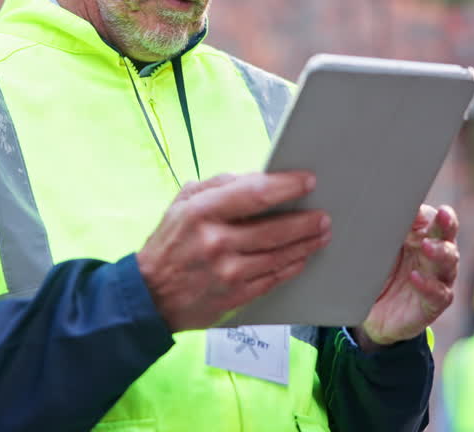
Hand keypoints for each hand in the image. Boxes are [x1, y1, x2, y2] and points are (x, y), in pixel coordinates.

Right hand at [137, 172, 331, 331]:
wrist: (150, 295)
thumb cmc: (168, 244)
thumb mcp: (181, 204)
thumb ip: (217, 186)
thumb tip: (255, 178)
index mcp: (201, 212)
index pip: (255, 194)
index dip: (286, 186)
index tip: (307, 181)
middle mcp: (216, 242)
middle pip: (275, 229)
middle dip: (305, 221)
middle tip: (324, 215)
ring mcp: (227, 272)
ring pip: (279, 256)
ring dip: (306, 244)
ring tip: (322, 234)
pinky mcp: (235, 295)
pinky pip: (273, 278)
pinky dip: (292, 266)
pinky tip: (302, 257)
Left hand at [359, 204, 458, 346]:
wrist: (374, 312)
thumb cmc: (380, 272)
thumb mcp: (380, 248)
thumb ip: (388, 229)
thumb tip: (391, 209)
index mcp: (424, 237)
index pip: (435, 220)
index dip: (431, 213)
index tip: (418, 208)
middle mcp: (436, 256)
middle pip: (447, 237)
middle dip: (446, 224)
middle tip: (442, 215)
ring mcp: (438, 280)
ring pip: (448, 262)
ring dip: (439, 252)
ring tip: (426, 246)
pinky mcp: (433, 304)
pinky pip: (438, 294)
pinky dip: (428, 285)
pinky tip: (416, 277)